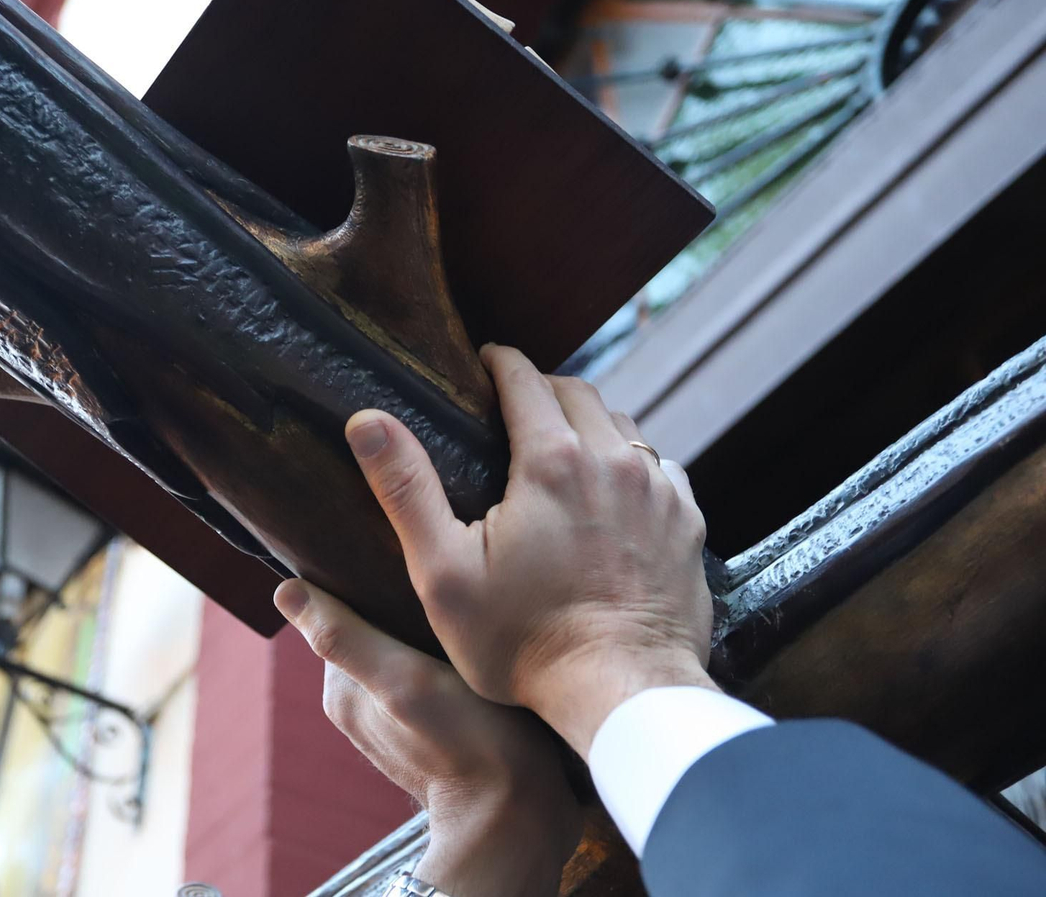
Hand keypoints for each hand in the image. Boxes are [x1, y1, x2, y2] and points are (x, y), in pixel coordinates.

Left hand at [276, 578, 579, 896]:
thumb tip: (283, 591)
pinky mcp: (437, 729)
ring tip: (461, 612)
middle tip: (440, 581)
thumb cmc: (464, 741)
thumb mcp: (401, 678)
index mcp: (341, 692)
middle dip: (399, 605)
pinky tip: (475, 647)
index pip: (341, 613)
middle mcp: (362, 706)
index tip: (404, 562)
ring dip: (427, 630)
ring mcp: (399, 721)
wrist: (517, 819)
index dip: (368, 582)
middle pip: (374, 630)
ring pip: (405, 651)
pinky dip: (446, 657)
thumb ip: (343, 638)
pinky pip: (432, 676)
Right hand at [344, 344, 715, 756]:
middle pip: (578, 392)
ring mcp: (659, 491)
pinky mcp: (689, 524)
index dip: (498, 362)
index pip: (524, 377)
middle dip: (542, 388)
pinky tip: (612, 494)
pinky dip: (632, 466)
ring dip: (589, 424)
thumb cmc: (523, 642)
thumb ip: (406, 489)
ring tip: (559, 447)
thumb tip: (367, 420)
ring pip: (623, 426)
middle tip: (512, 404)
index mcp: (552, 461)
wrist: (623, 693)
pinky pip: (661, 468)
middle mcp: (614, 460)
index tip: (481, 362)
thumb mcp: (443, 571)